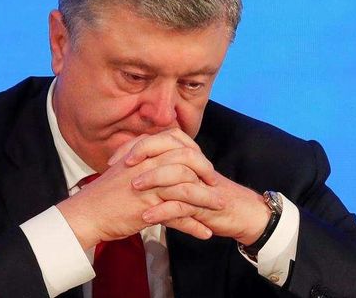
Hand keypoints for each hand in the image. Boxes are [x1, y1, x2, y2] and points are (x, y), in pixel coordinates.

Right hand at [56, 133, 223, 249]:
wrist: (87, 213)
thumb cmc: (105, 193)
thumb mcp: (125, 168)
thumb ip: (144, 159)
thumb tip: (163, 157)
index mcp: (142, 153)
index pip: (176, 140)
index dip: (194, 150)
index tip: (203, 164)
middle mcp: (147, 166)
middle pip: (187, 160)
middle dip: (206, 171)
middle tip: (215, 183)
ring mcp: (148, 187)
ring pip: (186, 189)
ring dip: (207, 200)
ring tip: (220, 208)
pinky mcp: (148, 209)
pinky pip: (177, 216)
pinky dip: (193, 226)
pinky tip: (205, 233)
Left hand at [124, 128, 270, 245]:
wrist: (241, 213)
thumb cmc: (207, 197)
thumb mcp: (182, 182)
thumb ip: (163, 172)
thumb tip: (132, 170)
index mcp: (187, 155)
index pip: (159, 139)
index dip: (135, 146)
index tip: (114, 160)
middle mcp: (194, 163)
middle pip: (168, 145)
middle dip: (143, 152)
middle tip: (122, 165)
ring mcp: (200, 182)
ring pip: (176, 171)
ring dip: (153, 178)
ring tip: (134, 188)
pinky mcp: (205, 204)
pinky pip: (183, 204)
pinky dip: (164, 210)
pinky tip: (147, 217)